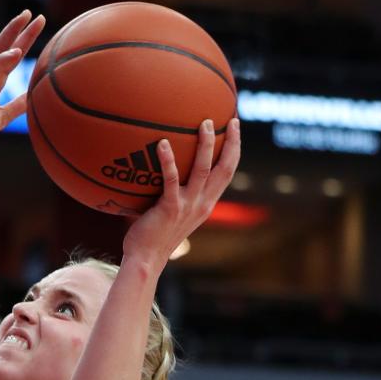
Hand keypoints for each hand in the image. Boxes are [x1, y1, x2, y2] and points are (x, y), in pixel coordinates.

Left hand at [122, 118, 240, 268]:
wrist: (146, 259)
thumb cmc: (153, 236)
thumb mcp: (174, 214)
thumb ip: (178, 195)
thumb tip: (167, 172)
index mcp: (205, 204)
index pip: (227, 174)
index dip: (234, 151)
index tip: (234, 129)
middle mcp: (201, 204)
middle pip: (224, 169)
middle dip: (231, 143)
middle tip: (230, 120)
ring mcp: (187, 206)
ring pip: (203, 170)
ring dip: (205, 145)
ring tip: (204, 123)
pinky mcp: (170, 208)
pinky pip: (170, 179)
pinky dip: (168, 160)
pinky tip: (162, 143)